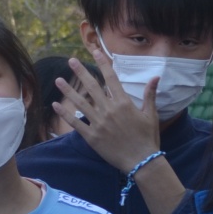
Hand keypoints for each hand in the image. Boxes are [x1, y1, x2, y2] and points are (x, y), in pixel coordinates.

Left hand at [53, 44, 162, 172]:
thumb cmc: (148, 138)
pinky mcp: (92, 137)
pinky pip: (76, 123)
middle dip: (81, 72)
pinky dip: (66, 114)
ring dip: (68, 91)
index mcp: (123, 103)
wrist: (142, 161)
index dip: (102, 63)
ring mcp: (99, 123)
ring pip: (81, 103)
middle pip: (92, 86)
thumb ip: (150, 94)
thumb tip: (155, 77)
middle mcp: (109, 110)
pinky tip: (56, 105)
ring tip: (58, 80)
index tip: (95, 52)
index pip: (111, 78)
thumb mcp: (151, 115)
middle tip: (71, 61)